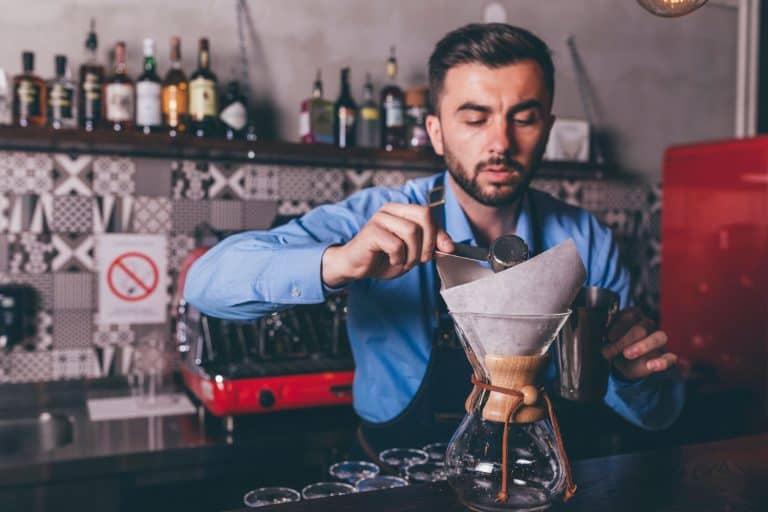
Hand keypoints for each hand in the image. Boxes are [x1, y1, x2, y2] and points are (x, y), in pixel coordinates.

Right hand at [321, 203, 454, 287]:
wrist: (356, 267)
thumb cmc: (383, 258)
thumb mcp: (412, 253)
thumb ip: (430, 247)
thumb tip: (450, 246)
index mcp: (401, 211)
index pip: (428, 213)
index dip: (440, 232)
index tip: (446, 249)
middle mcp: (390, 210)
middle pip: (424, 215)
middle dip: (430, 241)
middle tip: (424, 259)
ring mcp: (379, 219)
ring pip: (412, 231)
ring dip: (413, 254)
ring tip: (405, 263)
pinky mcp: (371, 232)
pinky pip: (396, 244)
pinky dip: (399, 258)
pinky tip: (393, 262)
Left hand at [601, 308, 677, 380]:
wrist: (623, 364)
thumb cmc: (614, 345)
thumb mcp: (606, 338)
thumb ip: (605, 331)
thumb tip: (599, 328)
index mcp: (634, 316)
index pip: (630, 315)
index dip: (618, 325)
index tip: (607, 337)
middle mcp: (649, 325)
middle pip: (642, 328)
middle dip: (625, 340)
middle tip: (610, 350)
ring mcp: (659, 340)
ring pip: (659, 337)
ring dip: (642, 345)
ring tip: (627, 354)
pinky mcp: (665, 356)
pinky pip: (670, 357)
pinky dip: (662, 362)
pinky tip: (651, 365)